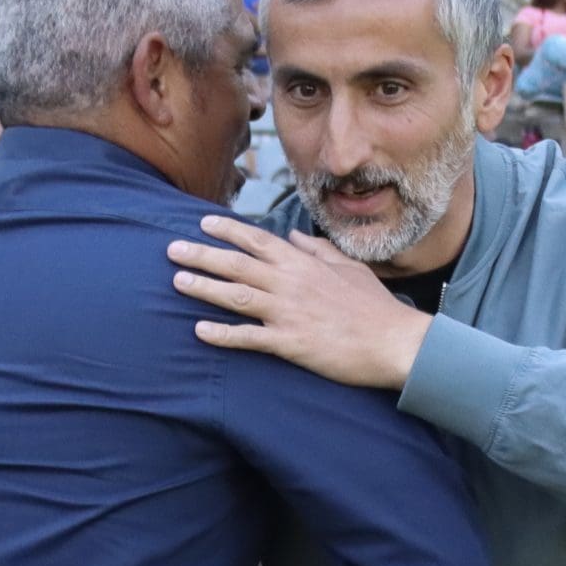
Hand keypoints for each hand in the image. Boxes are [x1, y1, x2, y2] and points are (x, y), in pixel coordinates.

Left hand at [168, 216, 433, 390]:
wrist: (395, 341)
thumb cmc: (375, 306)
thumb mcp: (348, 267)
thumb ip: (317, 249)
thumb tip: (293, 235)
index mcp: (304, 263)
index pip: (257, 239)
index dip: (227, 230)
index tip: (202, 223)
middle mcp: (291, 282)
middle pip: (236, 264)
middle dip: (201, 255)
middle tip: (170, 250)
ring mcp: (288, 312)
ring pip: (236, 295)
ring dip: (204, 288)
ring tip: (177, 282)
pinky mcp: (290, 343)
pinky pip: (249, 337)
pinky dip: (223, 334)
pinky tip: (199, 330)